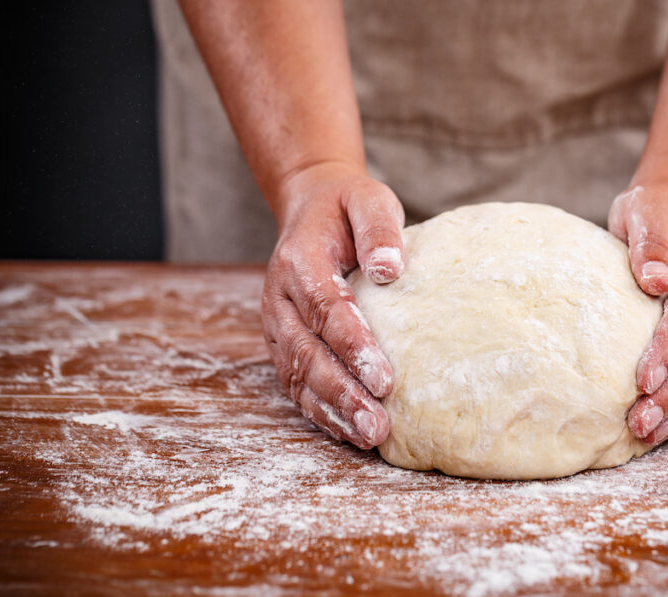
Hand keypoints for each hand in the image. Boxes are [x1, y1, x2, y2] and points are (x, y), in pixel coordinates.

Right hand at [262, 161, 405, 448]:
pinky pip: (297, 384)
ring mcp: (277, 325)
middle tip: (378, 424)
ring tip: (370, 437)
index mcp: (300, 260)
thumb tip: (390, 269)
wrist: (310, 209)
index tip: (384, 378)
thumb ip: (378, 229)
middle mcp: (280, 298)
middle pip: (308, 353)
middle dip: (343, 392)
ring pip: (299, 376)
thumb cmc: (348, 209)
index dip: (353, 345)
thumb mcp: (368, 199)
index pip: (325, 308)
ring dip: (334, 410)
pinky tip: (351, 432)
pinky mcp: (283, 344)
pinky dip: (322, 411)